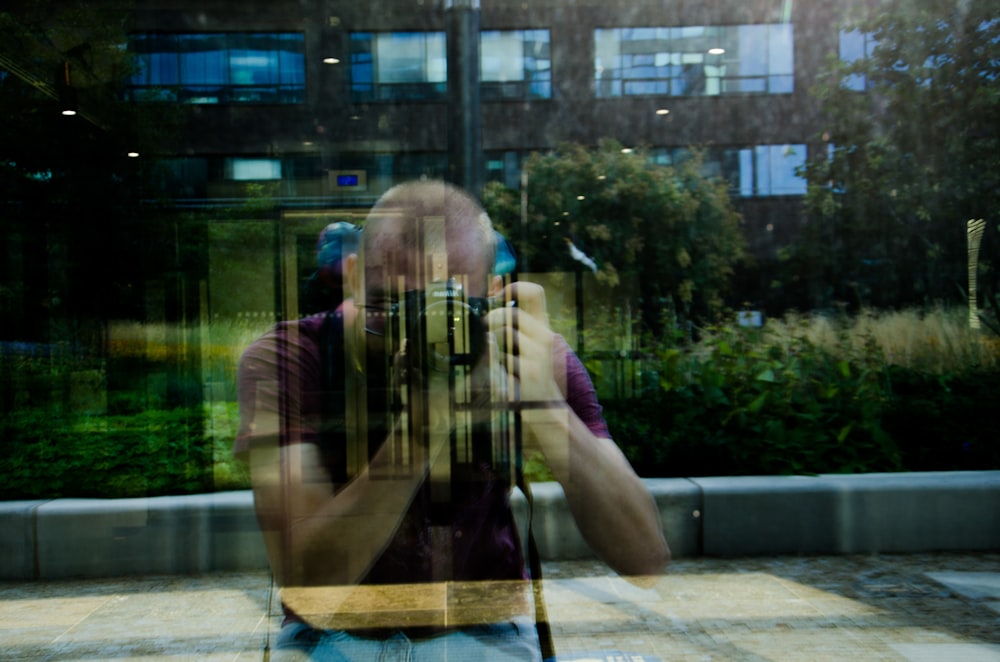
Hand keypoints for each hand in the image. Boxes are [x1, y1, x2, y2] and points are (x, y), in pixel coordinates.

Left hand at [486, 282, 564, 403]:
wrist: (545, 407)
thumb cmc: (528, 372)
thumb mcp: (522, 342)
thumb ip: (508, 315)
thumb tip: (495, 281)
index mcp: (542, 326)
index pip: (535, 293)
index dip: (515, 287)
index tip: (498, 296)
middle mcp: (544, 337)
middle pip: (512, 313)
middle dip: (492, 318)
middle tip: (486, 327)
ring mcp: (538, 354)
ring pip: (505, 335)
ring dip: (493, 342)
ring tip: (496, 353)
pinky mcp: (530, 371)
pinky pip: (501, 358)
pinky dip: (494, 362)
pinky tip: (500, 371)